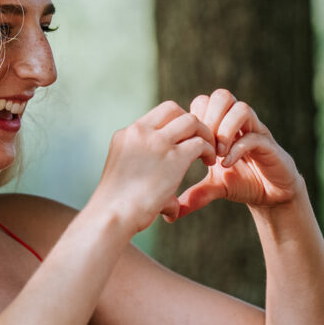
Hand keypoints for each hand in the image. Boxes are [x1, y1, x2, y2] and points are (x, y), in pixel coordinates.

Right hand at [93, 101, 215, 231]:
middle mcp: (140, 132)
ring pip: (191, 121)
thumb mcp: (124, 177)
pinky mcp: (174, 157)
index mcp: (126, 134)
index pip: (156, 115)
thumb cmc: (117, 207)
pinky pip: (200, 143)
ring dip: (204, 134)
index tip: (181, 142)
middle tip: (199, 142)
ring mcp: (157, 142)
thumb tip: (169, 203)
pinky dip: (209, 150)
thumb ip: (145, 175)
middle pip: (174, 109)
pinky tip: (210, 163)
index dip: (174, 125)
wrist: (113, 215)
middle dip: (190, 123)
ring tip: (209, 153)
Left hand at [166, 90, 300, 219]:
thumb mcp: (214, 187)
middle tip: (205, 144)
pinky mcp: (269, 145)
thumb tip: (171, 214)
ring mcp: (256, 131)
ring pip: (241, 108)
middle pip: (222, 96)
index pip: (204, 101)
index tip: (191, 143)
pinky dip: (237, 148)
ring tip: (218, 153)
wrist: (271, 196)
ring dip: (225, 129)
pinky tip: (227, 164)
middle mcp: (240, 123)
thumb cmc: (243, 183)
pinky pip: (254, 136)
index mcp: (223, 125)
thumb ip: (195, 194)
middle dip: (210, 118)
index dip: (195, 118)